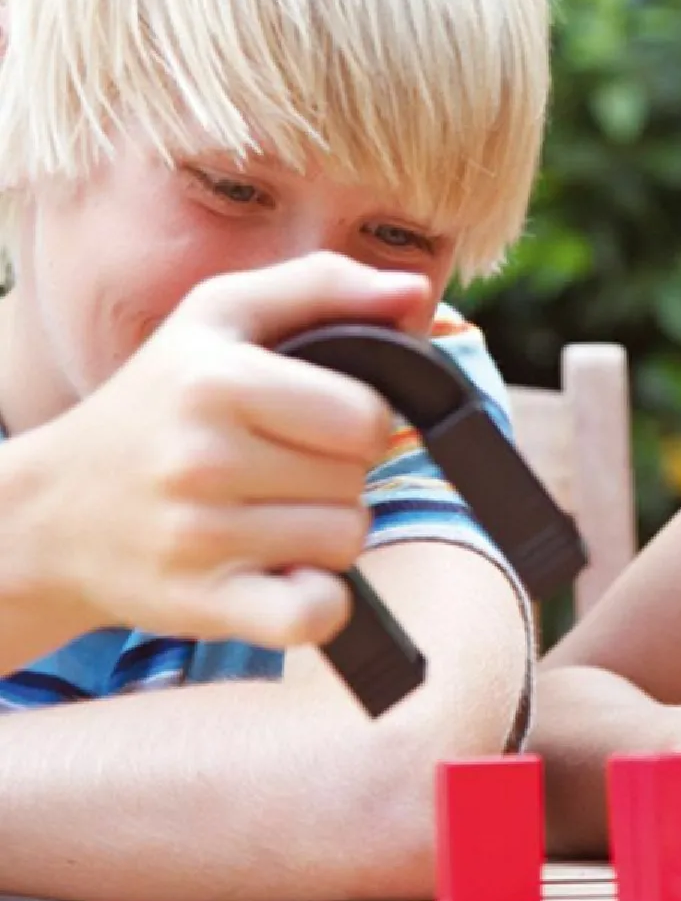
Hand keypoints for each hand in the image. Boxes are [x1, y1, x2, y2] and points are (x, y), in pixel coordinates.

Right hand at [34, 252, 430, 649]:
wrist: (49, 513)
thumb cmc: (155, 402)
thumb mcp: (220, 316)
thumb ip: (321, 286)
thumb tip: (412, 289)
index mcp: (218, 380)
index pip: (367, 416)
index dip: (356, 420)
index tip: (314, 421)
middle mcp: (203, 458)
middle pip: (358, 478)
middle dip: (336, 473)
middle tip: (279, 467)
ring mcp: (200, 538)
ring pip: (345, 541)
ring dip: (323, 531)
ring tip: (267, 513)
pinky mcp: (201, 606)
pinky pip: (315, 613)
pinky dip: (315, 600)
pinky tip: (278, 572)